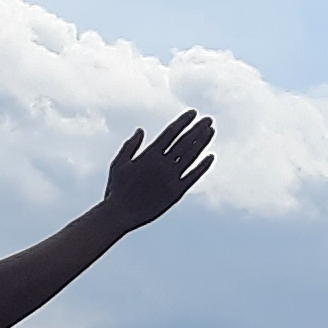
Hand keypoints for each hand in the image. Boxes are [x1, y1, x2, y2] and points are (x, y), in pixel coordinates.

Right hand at [103, 111, 214, 231]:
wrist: (120, 214)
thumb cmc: (116, 189)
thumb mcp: (118, 164)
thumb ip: (130, 146)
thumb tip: (141, 130)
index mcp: (149, 155)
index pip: (171, 133)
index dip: (183, 121)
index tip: (193, 113)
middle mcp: (163, 165)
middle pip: (185, 142)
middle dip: (198, 128)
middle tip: (209, 119)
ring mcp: (171, 179)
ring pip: (191, 156)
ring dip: (202, 142)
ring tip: (211, 131)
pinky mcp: (176, 193)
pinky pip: (193, 177)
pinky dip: (202, 167)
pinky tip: (210, 157)